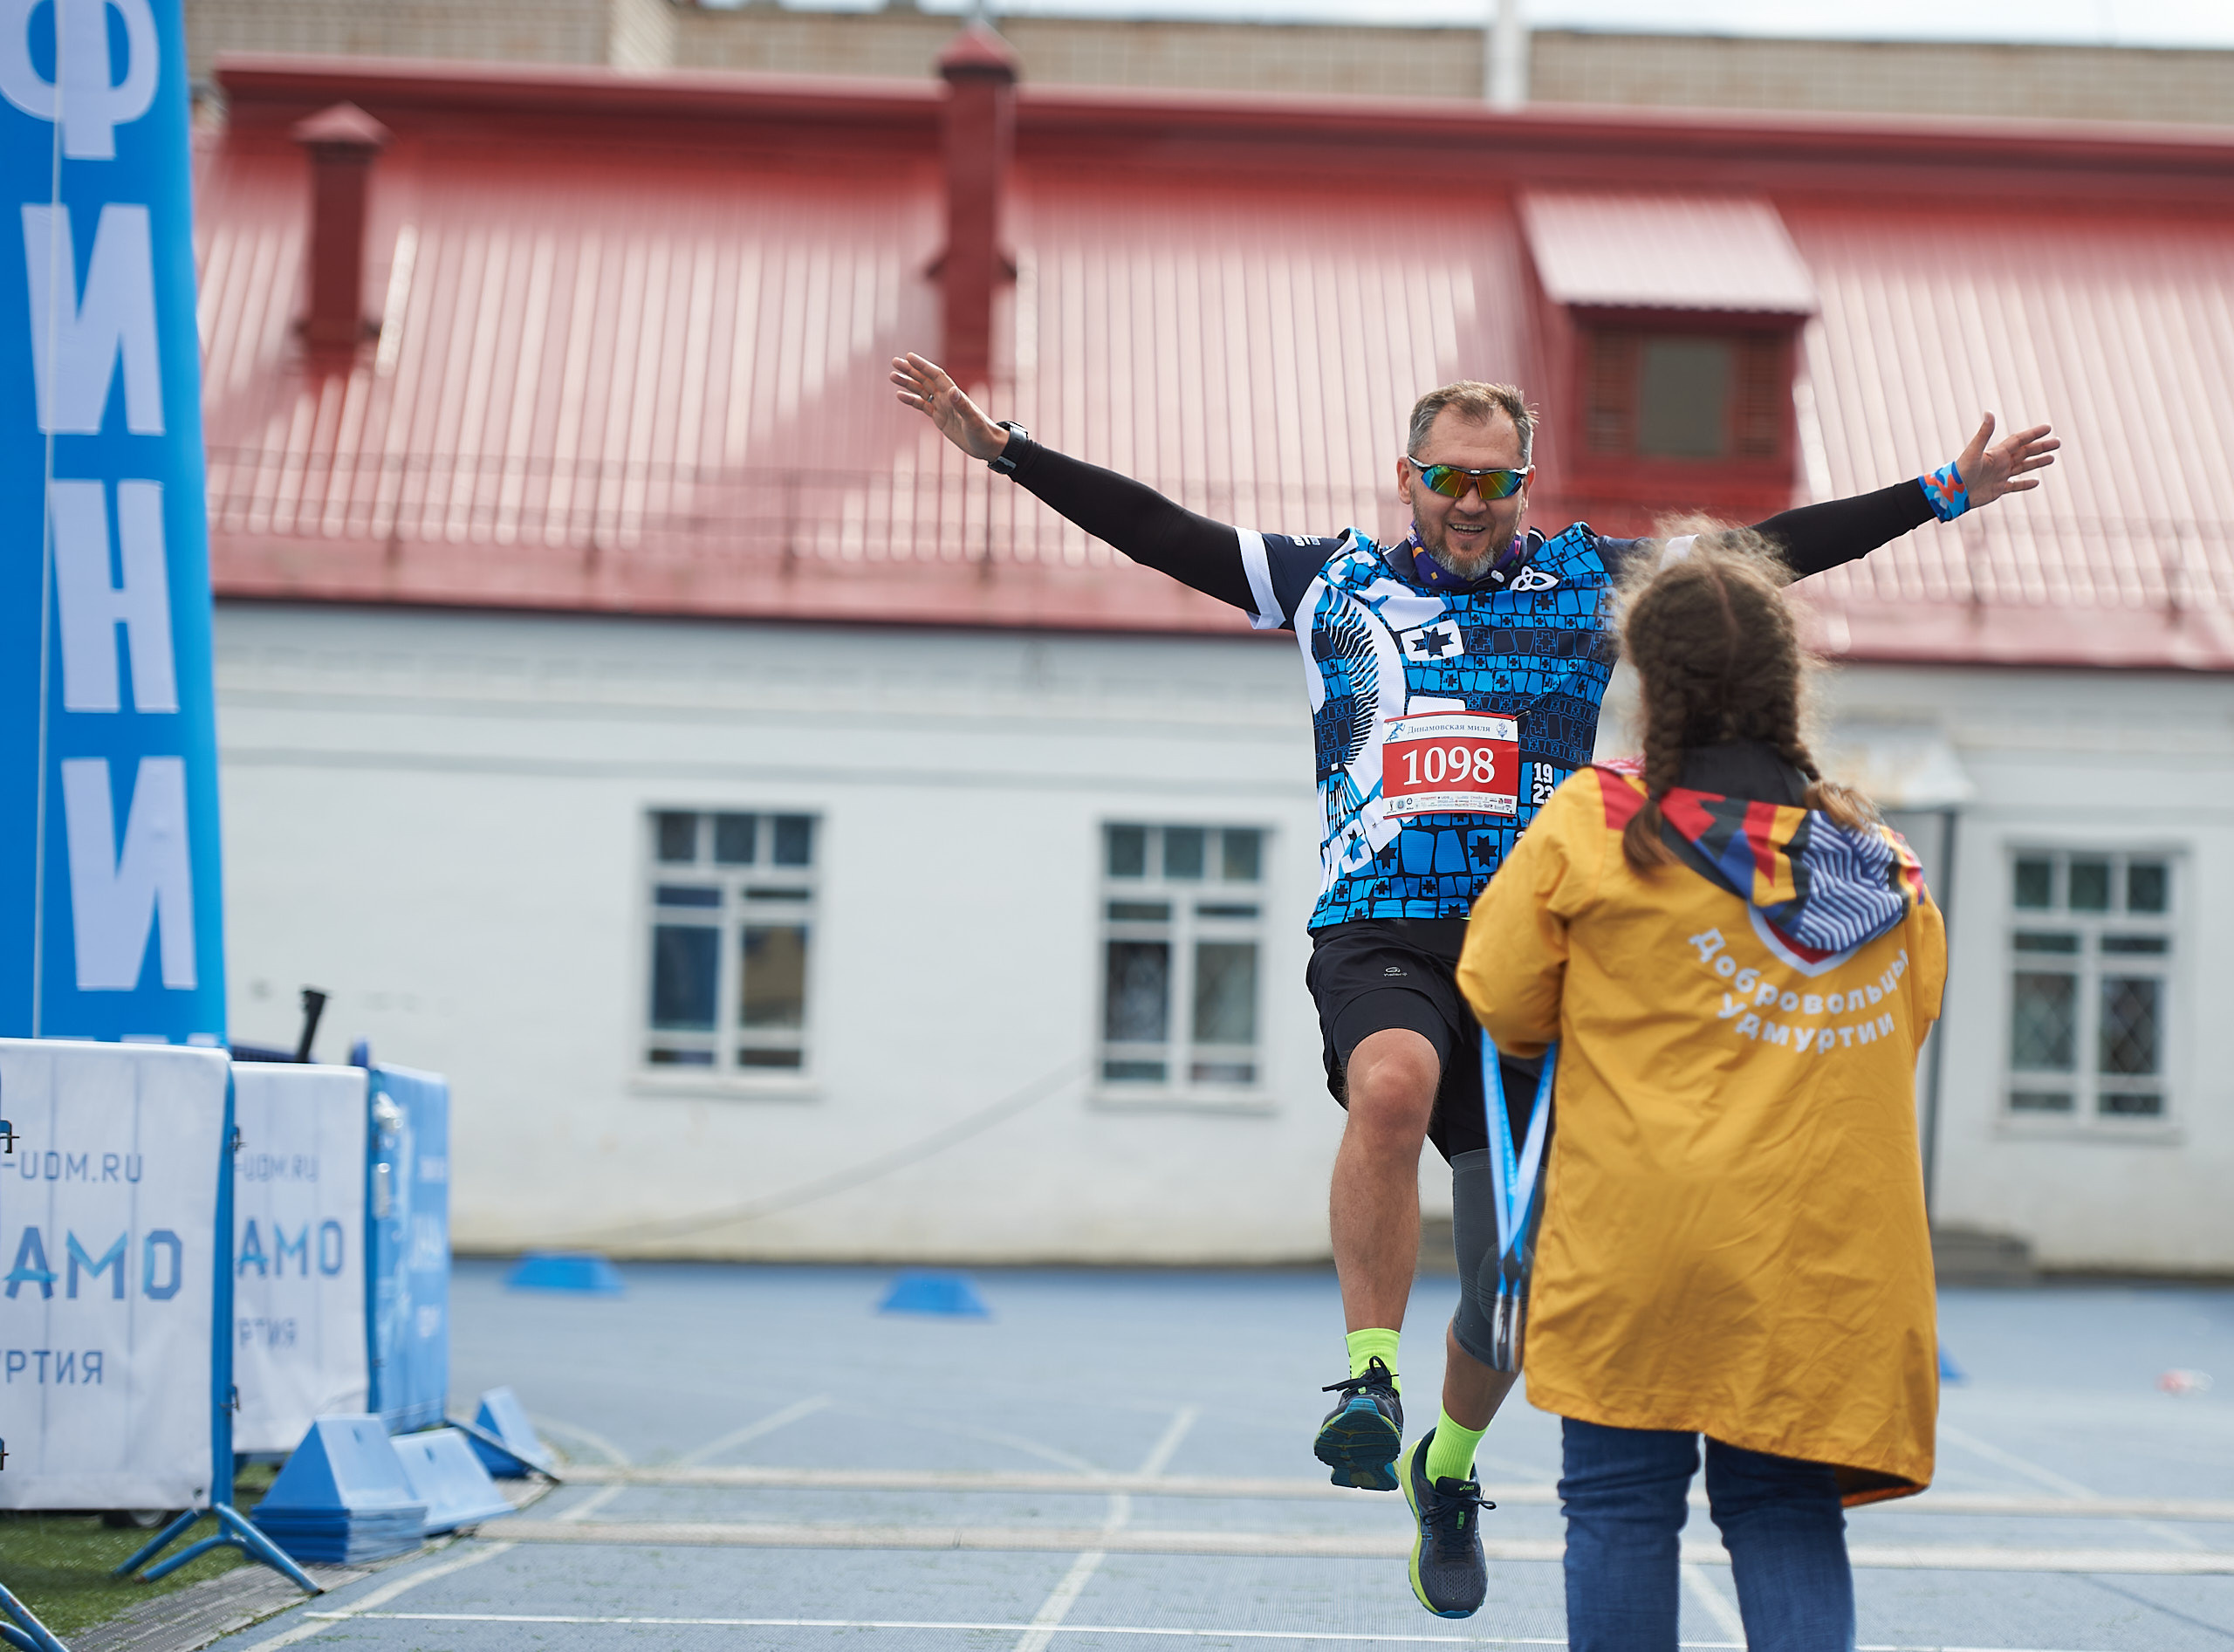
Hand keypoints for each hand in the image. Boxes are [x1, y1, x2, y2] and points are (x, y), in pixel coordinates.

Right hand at [891, 352, 1008, 461]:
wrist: (987, 446)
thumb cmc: (983, 433)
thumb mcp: (973, 421)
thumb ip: (962, 406)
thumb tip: (952, 391)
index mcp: (954, 395)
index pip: (936, 375)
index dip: (923, 365)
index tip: (909, 357)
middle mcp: (947, 398)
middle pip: (925, 380)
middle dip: (910, 370)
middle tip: (894, 362)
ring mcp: (942, 407)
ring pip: (922, 391)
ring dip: (908, 383)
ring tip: (892, 376)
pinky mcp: (940, 418)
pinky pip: (923, 406)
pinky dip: (911, 400)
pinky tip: (900, 395)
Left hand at [1956, 413, 2057, 506]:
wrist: (1951, 493)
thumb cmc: (1959, 471)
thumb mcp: (1974, 451)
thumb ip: (1984, 433)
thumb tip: (1989, 412)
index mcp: (1997, 453)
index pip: (2019, 440)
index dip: (2033, 434)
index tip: (2048, 428)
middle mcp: (2000, 463)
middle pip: (2025, 452)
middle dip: (2041, 447)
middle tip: (2058, 442)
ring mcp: (1999, 476)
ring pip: (2022, 467)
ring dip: (2037, 462)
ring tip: (2052, 458)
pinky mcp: (1997, 490)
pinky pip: (2014, 486)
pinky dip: (2025, 484)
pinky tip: (2036, 482)